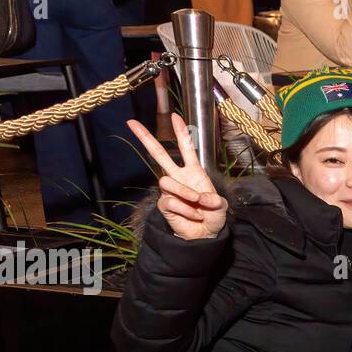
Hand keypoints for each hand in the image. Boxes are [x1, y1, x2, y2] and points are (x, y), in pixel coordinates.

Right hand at [128, 114, 225, 240]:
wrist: (205, 235)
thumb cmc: (213, 217)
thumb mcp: (220, 206)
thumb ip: (215, 200)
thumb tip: (202, 197)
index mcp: (193, 172)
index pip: (186, 149)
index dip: (181, 133)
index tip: (175, 116)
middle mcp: (179, 178)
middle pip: (159, 155)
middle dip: (146, 138)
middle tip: (132, 123)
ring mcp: (170, 191)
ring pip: (166, 181)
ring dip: (184, 192)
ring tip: (197, 202)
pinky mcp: (164, 204)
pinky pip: (170, 201)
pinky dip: (185, 209)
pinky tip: (193, 215)